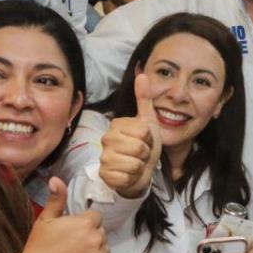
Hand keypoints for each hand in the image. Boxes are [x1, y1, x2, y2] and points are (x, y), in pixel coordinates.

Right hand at [15, 177, 109, 252]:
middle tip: (71, 245)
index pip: (95, 217)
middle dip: (90, 235)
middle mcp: (97, 238)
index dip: (84, 223)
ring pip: (104, 248)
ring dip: (95, 250)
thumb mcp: (45, 220)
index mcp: (86, 223)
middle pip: (100, 232)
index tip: (71, 231)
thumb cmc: (39, 248)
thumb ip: (56, 199)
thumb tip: (56, 179)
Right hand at [98, 74, 162, 197]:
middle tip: (140, 153)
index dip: (149, 138)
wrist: (141, 172)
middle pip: (139, 147)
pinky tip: (128, 174)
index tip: (144, 140)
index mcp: (117, 124)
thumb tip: (142, 74)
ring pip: (133, 163)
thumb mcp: (148, 122)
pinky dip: (132, 178)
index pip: (143, 130)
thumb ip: (144, 99)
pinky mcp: (105, 175)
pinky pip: (126, 177)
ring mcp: (104, 157)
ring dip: (140, 166)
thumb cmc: (144, 146)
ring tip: (136, 163)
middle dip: (145, 153)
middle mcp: (106, 138)